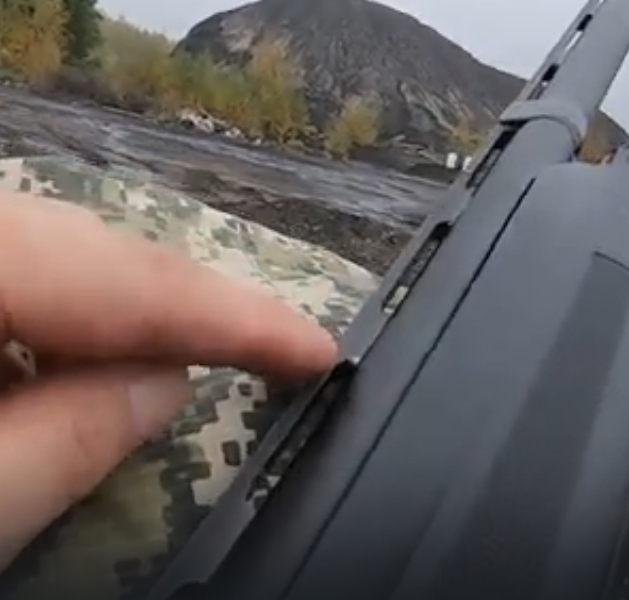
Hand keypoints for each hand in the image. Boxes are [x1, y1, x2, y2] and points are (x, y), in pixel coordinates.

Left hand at [0, 192, 336, 568]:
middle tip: (272, 352)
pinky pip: (14, 275)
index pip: (129, 279)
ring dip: (124, 315)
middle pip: (95, 252)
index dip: (237, 316)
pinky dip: (61, 319)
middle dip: (188, 307)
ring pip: (52, 256)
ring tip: (187, 360)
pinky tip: (76, 359)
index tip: (317, 349)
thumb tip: (164, 382)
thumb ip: (67, 442)